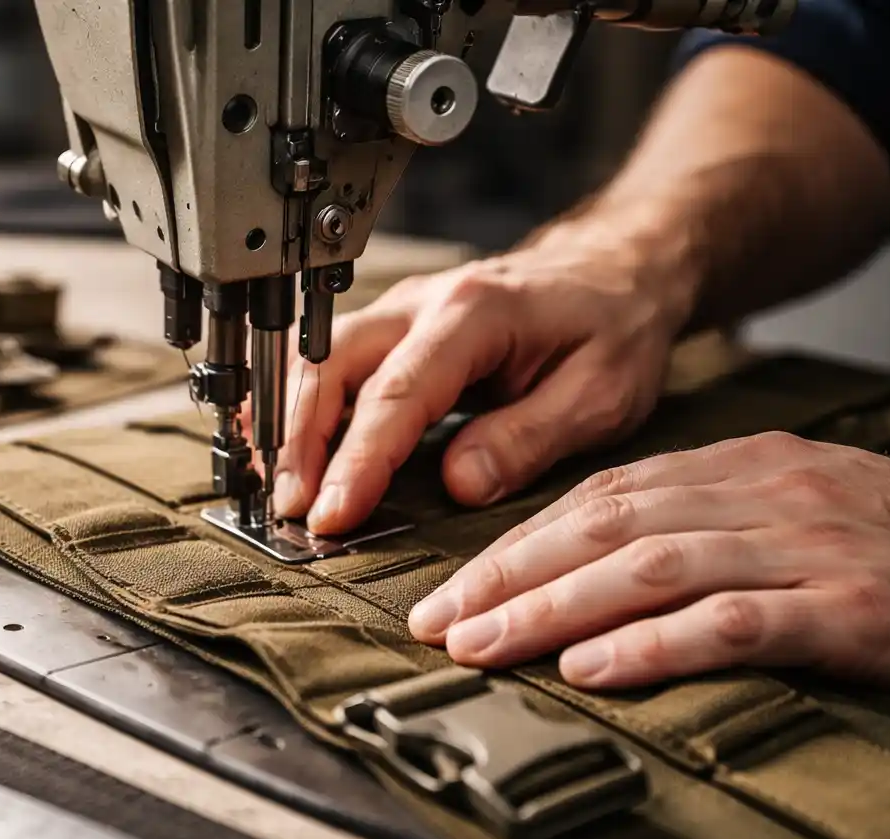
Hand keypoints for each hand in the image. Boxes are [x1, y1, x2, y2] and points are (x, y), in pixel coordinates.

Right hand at [273, 215, 701, 535]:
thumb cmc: (613, 329)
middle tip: (289, 511)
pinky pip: (320, 362)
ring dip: (286, 426)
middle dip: (299, 443)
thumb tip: (458, 485)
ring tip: (276, 491)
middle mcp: (422, 304)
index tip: (332, 515)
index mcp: (475, 313)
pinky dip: (291, 406)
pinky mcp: (386, 330)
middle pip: (329, 366)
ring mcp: (397, 312)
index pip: (398, 393)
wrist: (615, 273)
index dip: (357, 460)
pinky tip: (275, 449)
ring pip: (313, 360)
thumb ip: (529, 438)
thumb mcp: (602, 393)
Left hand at [407, 432, 889, 689]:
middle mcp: (767, 495)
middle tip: (437, 620)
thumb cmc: (887, 552)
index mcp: (742, 468)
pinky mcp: (852, 610)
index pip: (601, 497)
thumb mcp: (786, 516)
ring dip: (553, 610)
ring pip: (652, 569)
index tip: (451, 587)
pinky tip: (593, 669)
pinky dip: (654, 645)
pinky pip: (734, 624)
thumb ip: (696, 531)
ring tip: (484, 645)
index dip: (516, 543)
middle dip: (509, 575)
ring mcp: (810, 550)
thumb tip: (580, 577)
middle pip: (607, 528)